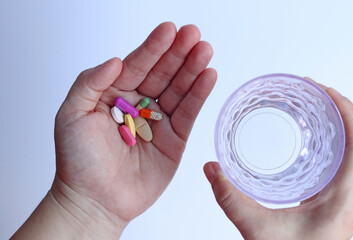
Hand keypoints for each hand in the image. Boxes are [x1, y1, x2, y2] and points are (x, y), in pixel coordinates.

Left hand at [53, 22, 215, 229]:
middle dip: (179, 53)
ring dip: (193, 69)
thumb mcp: (71, 115)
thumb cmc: (78, 160)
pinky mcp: (175, 140)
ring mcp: (159, 122)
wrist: (94, 200)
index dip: (153, 48)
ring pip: (179, 90)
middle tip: (194, 34)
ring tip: (205, 51)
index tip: (169, 30)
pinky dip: (199, 95)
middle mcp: (139, 105)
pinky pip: (188, 113)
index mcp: (115, 94)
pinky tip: (208, 77)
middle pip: (163, 73)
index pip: (137, 65)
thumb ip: (90, 83)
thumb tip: (115, 61)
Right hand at [204, 79, 352, 239]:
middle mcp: (352, 196)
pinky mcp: (337, 203)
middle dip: (339, 112)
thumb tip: (210, 169)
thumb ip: (229, 198)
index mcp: (344, 198)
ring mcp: (347, 200)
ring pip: (351, 154)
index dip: (346, 112)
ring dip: (337, 128)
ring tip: (314, 108)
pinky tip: (312, 140)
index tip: (326, 91)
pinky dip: (331, 145)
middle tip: (315, 92)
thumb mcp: (257, 229)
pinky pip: (342, 165)